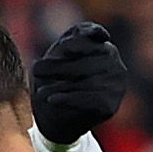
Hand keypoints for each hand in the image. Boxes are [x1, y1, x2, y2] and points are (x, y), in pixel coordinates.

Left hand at [29, 21, 131, 143]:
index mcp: (102, 44)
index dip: (78, 42)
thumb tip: (80, 42)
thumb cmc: (56, 80)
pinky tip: (52, 100)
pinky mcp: (110, 105)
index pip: (92, 35)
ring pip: (88, 82)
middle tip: (36, 70)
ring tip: (41, 92)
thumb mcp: (57, 57)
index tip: (64, 50)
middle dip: (59, 66)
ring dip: (61, 86)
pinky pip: (89, 100)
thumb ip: (68, 44)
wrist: (58, 116)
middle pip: (87, 61)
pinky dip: (68, 99)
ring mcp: (116, 84)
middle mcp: (114, 63)